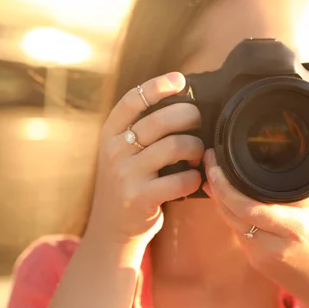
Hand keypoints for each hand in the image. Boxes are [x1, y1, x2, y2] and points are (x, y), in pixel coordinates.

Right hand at [85, 72, 203, 245]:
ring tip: (197, 153)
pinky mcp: (139, 198)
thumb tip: (183, 102)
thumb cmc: (128, 182)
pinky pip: (180, 180)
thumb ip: (140, 130)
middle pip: (161, 120)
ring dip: (195, 148)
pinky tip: (193, 178)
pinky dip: (194, 177)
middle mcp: (113, 151)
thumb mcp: (121, 153)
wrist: (112, 228)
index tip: (179, 80)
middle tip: (199, 122)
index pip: (133, 100)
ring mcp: (125, 175)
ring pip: (175, 146)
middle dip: (189, 116)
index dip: (157, 86)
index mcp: (109, 134)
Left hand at [202, 144, 308, 307]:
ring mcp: (260, 255)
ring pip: (229, 221)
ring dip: (218, 197)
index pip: (247, 206)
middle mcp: (272, 245)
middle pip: (230, 212)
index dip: (224, 185)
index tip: (216, 161)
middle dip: (215, 185)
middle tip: (209, 159)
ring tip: (212, 172)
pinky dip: (229, 211)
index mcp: (295, 229)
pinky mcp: (255, 260)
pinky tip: (224, 194)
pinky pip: (236, 230)